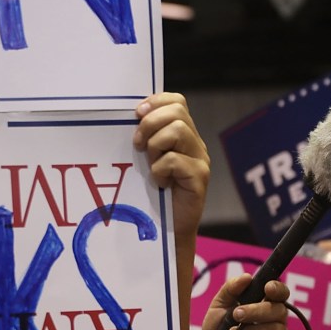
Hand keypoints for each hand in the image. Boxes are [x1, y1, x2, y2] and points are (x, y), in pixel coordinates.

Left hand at [134, 93, 208, 237]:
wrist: (170, 228)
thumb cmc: (154, 194)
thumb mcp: (148, 160)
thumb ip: (146, 138)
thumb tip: (130, 117)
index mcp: (184, 134)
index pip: (177, 101)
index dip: (156, 101)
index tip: (137, 114)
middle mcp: (195, 144)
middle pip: (177, 112)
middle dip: (150, 124)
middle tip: (138, 145)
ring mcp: (200, 160)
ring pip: (177, 130)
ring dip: (155, 146)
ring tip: (151, 165)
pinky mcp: (199, 177)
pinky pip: (175, 160)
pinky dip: (160, 170)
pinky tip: (159, 183)